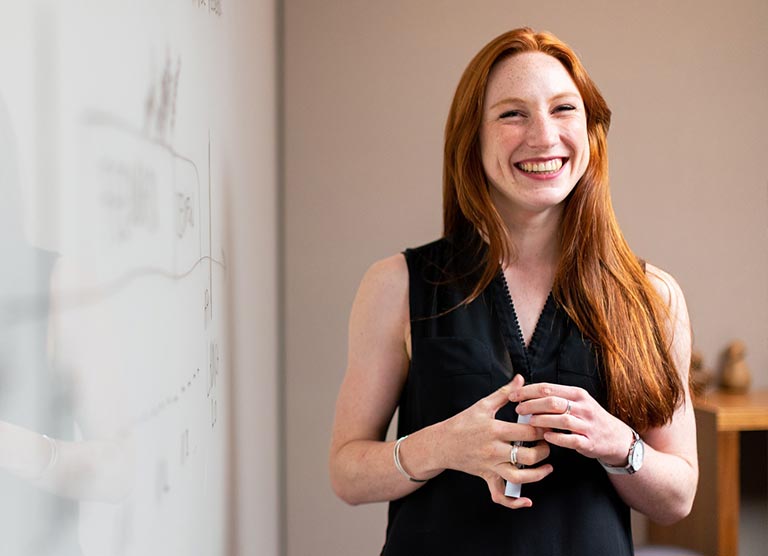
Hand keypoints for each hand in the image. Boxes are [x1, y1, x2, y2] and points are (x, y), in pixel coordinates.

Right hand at [439, 374, 552, 508]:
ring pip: (519, 477)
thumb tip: (520, 379)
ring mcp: (490, 466)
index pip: (528, 432)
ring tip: (547, 467)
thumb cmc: (462, 422)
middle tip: (548, 443)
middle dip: (544, 450)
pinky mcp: (487, 477)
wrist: (441, 443)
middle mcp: (494, 450)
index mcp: (495, 430)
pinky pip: (500, 495)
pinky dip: (514, 502)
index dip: (543, 429)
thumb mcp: (482, 405)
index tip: (550, 424)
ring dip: (538, 475)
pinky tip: (527, 500)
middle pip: (528, 456)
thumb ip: (504, 393)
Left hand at [508, 383, 634, 464]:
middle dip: (531, 405)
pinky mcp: (589, 442)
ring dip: (542, 420)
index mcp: (577, 394)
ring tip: (529, 422)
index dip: (528, 391)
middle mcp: (583, 407)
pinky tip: (546, 436)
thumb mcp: (577, 402)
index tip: (514, 395)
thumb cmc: (589, 418)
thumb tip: (527, 393)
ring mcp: (587, 424)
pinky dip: (557, 437)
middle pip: (552, 401)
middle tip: (518, 409)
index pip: (548, 388)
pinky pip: (571, 439)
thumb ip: (556, 397)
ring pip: (561, 419)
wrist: (615, 438)